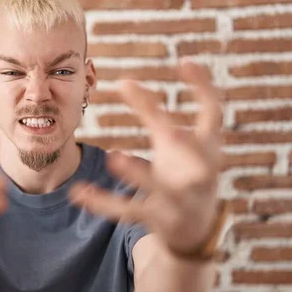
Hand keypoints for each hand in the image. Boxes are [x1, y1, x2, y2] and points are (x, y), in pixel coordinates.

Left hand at [69, 60, 223, 252]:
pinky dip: (102, 202)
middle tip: (158, 117)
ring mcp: (182, 200)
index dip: (204, 87)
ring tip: (113, 157)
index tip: (185, 61)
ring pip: (160, 188)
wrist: (195, 230)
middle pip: (191, 152)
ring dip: (139, 174)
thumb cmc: (183, 174)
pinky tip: (78, 191)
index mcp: (209, 150)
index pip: (214, 114)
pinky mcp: (160, 220)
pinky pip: (128, 212)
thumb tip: (125, 81)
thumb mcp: (172, 144)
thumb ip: (151, 113)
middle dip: (176, 134)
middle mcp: (201, 175)